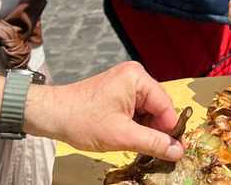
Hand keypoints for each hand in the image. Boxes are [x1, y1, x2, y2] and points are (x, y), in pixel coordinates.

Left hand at [28, 62, 183, 160]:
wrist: (52, 115)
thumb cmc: (81, 120)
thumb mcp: (122, 136)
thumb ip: (153, 143)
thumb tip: (177, 151)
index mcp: (137, 78)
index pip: (166, 106)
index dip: (171, 131)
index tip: (176, 151)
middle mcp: (134, 76)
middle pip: (159, 108)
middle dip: (158, 131)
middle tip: (157, 154)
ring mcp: (126, 84)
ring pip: (148, 112)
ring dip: (146, 130)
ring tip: (140, 147)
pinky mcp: (118, 93)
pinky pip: (137, 110)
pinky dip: (136, 126)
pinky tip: (131, 139)